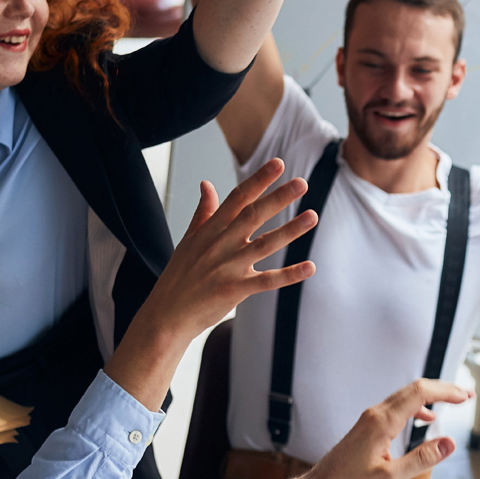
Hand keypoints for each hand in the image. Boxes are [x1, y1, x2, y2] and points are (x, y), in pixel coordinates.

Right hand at [126, 158, 315, 351]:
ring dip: (290, 230)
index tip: (278, 164)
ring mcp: (228, 267)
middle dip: (278, 198)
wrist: (167, 314)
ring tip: (312, 216)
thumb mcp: (188, 240)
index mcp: (210, 230)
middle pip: (253, 216)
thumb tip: (207, 184)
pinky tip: (309, 267)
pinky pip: (267, 281)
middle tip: (301, 183)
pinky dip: (289, 275)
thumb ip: (203, 211)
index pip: (238, 198)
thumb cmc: (179, 277)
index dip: (258, 180)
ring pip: (264, 244)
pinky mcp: (235, 290)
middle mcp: (220, 245)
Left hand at [298, 377, 472, 478]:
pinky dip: (416, 408)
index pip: (420, 393)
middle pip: (414, 389)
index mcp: (382, 422)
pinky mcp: (368, 428)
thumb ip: (422, 459)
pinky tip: (426, 419)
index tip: (466, 396)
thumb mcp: (391, 478)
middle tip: (467, 394)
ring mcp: (370, 419)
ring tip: (453, 402)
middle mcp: (375, 415)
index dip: (446, 391)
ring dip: (431, 397)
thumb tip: (449, 443)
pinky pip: (397, 408)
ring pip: (405, 397)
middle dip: (443, 389)